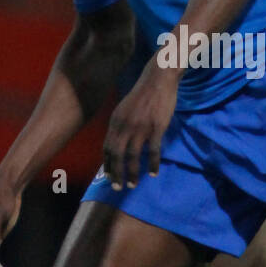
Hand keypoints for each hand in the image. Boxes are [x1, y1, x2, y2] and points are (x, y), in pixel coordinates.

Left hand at [103, 61, 179, 189]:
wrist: (158, 79)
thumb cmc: (142, 94)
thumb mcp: (124, 108)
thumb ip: (120, 125)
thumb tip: (116, 142)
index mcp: (116, 121)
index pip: (107, 148)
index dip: (108, 164)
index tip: (109, 177)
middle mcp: (125, 126)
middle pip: (117, 156)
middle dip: (116, 174)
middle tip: (118, 188)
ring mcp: (141, 127)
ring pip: (133, 156)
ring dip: (132, 173)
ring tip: (133, 184)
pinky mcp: (156, 127)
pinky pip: (153, 151)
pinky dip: (152, 164)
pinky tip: (153, 174)